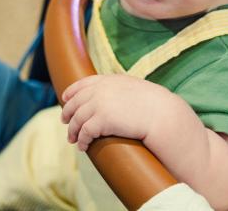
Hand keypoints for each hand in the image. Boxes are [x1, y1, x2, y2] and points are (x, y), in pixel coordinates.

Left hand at [60, 74, 175, 150]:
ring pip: (76, 120)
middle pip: (75, 102)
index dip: (71, 92)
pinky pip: (84, 133)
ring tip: (72, 140)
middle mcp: (100, 90)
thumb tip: (114, 94)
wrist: (161, 113)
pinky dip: (81, 141)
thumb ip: (119, 88)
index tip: (65, 99)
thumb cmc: (153, 104)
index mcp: (108, 80)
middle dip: (68, 113)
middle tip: (65, 122)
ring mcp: (99, 105)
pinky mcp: (100, 121)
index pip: (82, 84)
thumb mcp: (134, 87)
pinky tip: (83, 146)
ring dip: (72, 131)